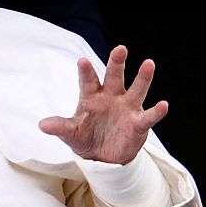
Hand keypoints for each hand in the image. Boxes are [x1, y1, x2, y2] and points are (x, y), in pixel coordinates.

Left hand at [39, 46, 168, 164]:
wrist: (103, 157)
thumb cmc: (86, 138)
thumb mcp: (71, 134)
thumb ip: (60, 127)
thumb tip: (42, 125)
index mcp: (92, 96)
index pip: (88, 81)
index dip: (85, 71)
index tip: (82, 61)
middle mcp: (111, 97)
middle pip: (114, 77)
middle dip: (116, 63)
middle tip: (120, 49)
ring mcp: (126, 108)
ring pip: (136, 89)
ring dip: (142, 77)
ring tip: (148, 63)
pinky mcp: (138, 123)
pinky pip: (149, 116)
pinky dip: (156, 111)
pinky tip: (163, 105)